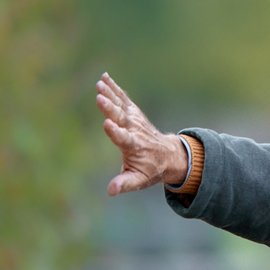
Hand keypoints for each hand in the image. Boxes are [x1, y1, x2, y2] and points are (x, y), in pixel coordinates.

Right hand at [95, 72, 186, 195]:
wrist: (169, 155)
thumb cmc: (151, 169)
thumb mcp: (139, 180)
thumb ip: (125, 183)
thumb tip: (110, 191)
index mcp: (134, 147)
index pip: (124, 138)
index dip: (116, 132)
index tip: (107, 124)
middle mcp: (135, 130)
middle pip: (122, 118)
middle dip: (111, 108)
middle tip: (100, 97)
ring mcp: (135, 120)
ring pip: (122, 105)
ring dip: (111, 93)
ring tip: (100, 83)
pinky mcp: (134, 113)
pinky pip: (124, 99)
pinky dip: (115, 88)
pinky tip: (104, 78)